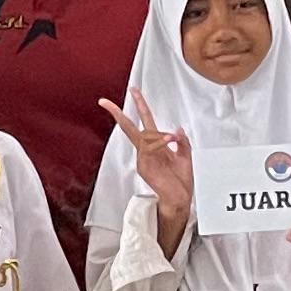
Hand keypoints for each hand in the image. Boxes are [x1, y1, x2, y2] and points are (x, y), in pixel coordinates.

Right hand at [105, 96, 192, 237]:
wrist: (180, 199)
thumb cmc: (180, 180)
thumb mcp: (186, 156)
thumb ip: (182, 141)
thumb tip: (177, 128)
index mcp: (155, 145)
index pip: (144, 121)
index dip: (140, 105)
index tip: (134, 91)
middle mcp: (146, 150)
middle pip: (129, 127)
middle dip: (118, 113)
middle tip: (104, 102)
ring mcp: (143, 159)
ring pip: (144, 137)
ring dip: (158, 135)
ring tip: (172, 139)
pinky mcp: (144, 167)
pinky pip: (148, 149)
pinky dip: (158, 143)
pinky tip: (168, 141)